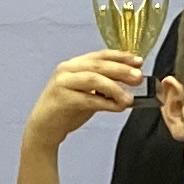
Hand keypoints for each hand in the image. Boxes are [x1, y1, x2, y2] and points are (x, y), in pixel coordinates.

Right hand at [27, 51, 145, 145]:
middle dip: (121, 70)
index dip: (121, 57)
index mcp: (75, 64)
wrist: (44, 128)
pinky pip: (87, 99)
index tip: (138, 61)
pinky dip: (105, 103)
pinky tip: (117, 107)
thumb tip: (130, 82)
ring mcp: (62, 83)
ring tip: (129, 98)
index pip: (101, 55)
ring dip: (114, 87)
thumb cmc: (67, 109)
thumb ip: (105, 86)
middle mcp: (67, 69)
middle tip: (138, 77)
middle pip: (98, 65)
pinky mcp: (61, 99)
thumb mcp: (89, 93)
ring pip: (93, 79)